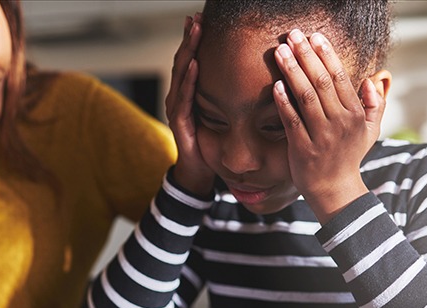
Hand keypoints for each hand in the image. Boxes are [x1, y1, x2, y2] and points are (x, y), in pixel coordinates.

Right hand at [165, 12, 213, 195]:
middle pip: (183, 61)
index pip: (191, 61)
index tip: (202, 20)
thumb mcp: (220, 115)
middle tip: (195, 17)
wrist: (199, 172)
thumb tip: (250, 78)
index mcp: (188, 94)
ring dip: (187, 52)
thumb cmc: (211, 144)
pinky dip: (188, 81)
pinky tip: (195, 65)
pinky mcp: (179, 122)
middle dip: (189, 39)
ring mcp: (176, 109)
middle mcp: (178, 98)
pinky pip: (183, 98)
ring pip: (181, 74)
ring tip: (194, 32)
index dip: (194, 41)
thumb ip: (226, 97)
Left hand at [273, 29, 384, 222]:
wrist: (333, 188)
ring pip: (305, 97)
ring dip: (291, 71)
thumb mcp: (370, 131)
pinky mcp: (302, 148)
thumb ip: (374, 105)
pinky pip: (292, 121)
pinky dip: (283, 102)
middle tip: (292, 35)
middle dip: (305, 55)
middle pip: (320, 82)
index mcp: (354, 114)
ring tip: (280, 52)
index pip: (339, 77)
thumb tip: (371, 80)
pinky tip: (275, 86)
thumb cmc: (348, 156)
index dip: (326, 54)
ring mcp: (320, 135)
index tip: (314, 37)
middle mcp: (339, 122)